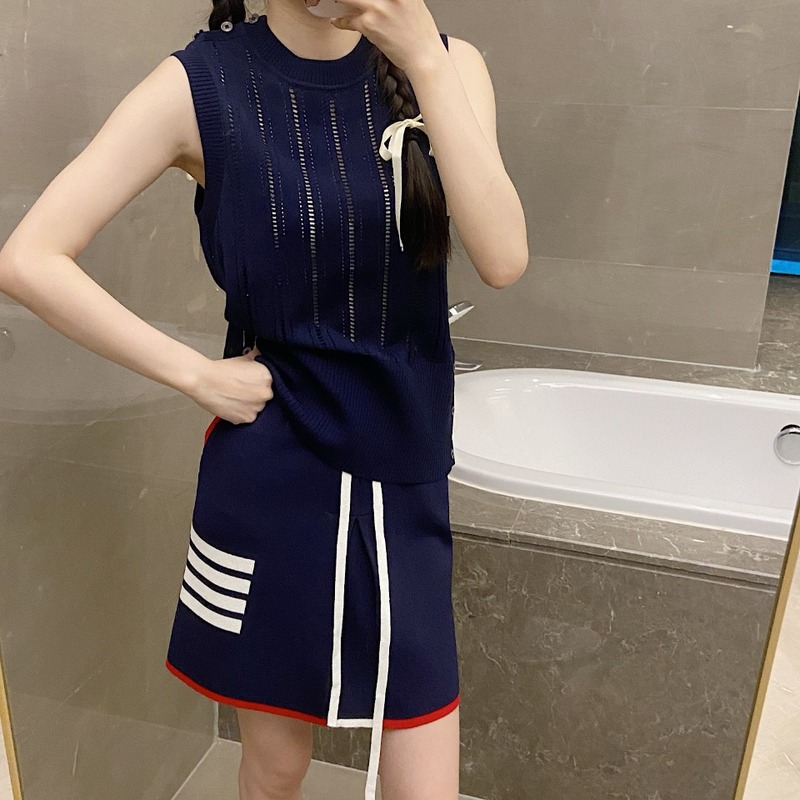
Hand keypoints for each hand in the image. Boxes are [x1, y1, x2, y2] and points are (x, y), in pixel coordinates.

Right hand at [189, 346, 273, 423]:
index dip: (260, 382)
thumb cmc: (220, 370)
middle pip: (265, 395)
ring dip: (249, 404)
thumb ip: (257, 359)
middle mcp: (266, 393)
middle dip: (256, 393)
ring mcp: (257, 407)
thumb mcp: (244, 358)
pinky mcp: (247, 419)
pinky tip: (232, 404)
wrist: (203, 381)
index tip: (252, 383)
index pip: (272, 382)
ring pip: (257, 407)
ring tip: (235, 397)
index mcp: (268, 377)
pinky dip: (241, 413)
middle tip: (242, 389)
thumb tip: (261, 355)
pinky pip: (248, 417)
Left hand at [321, 0, 444, 74]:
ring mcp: (377, 7)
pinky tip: (338, 20)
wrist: (424, 57)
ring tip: (336, 3)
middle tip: (341, 0)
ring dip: (338, 1)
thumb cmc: (420, 33)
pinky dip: (339, 21)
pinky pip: (346, 19)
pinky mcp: (369, 24)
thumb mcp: (413, 2)